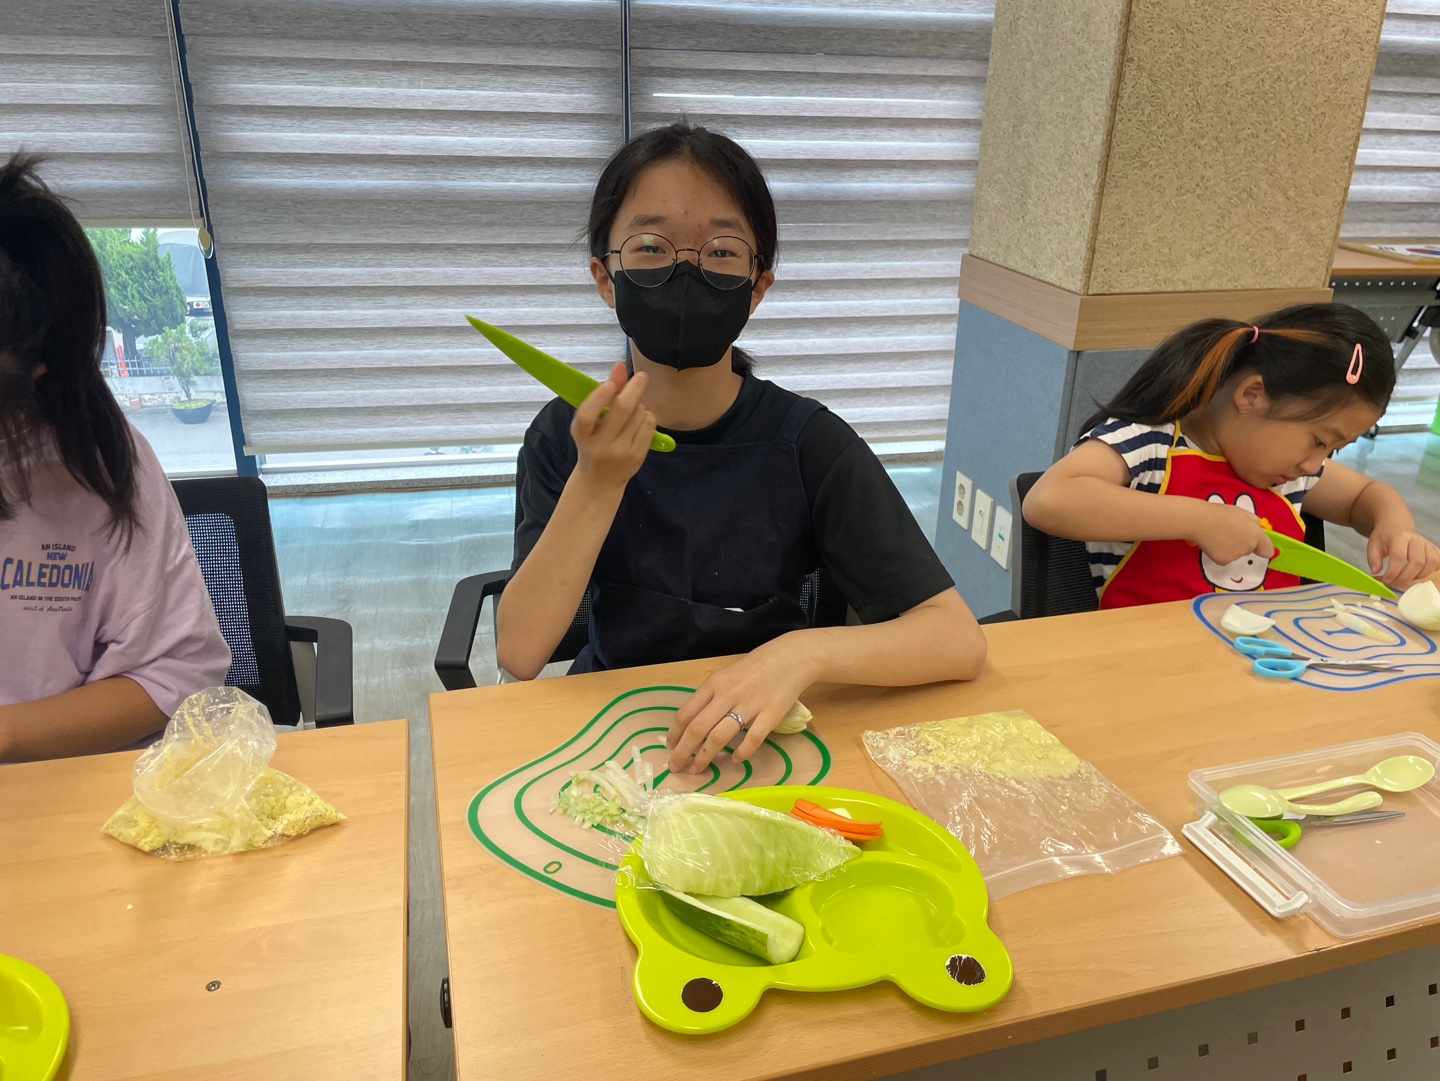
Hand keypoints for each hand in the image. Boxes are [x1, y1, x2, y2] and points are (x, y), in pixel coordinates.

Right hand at [570, 362, 655, 490]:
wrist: (600, 481)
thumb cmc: (593, 444)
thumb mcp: (591, 423)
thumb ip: (604, 394)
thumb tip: (620, 367)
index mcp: (582, 435)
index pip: (587, 415)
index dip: (599, 397)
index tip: (610, 384)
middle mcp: (601, 445)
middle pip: (622, 410)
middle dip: (634, 388)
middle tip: (641, 376)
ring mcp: (621, 452)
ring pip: (639, 413)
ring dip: (638, 406)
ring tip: (630, 413)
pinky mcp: (638, 456)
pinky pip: (649, 424)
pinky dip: (646, 417)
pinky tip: (639, 422)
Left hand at [666, 636, 817, 773]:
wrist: (791, 657)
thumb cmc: (756, 667)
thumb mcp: (726, 675)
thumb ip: (710, 696)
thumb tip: (692, 722)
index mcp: (714, 683)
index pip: (686, 713)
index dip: (675, 734)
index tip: (670, 747)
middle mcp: (728, 694)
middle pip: (697, 728)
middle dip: (683, 752)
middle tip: (677, 767)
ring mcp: (750, 705)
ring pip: (719, 737)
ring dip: (705, 757)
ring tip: (698, 769)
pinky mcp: (770, 715)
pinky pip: (752, 739)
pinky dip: (741, 753)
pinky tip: (735, 760)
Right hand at [1189, 500, 1275, 565]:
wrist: (1200, 521)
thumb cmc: (1220, 513)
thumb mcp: (1241, 512)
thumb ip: (1252, 521)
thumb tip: (1256, 527)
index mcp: (1256, 534)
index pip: (1267, 550)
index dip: (1262, 549)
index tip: (1257, 547)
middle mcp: (1249, 547)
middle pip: (1249, 550)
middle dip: (1241, 544)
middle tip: (1228, 533)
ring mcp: (1236, 555)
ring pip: (1235, 554)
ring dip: (1229, 548)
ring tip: (1217, 536)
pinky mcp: (1223, 561)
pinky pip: (1224, 558)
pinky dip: (1218, 553)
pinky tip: (1211, 543)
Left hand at [1367, 527, 1439, 588]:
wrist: (1396, 525)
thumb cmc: (1384, 537)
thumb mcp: (1373, 544)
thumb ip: (1373, 558)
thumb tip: (1376, 572)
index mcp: (1400, 537)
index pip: (1399, 557)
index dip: (1393, 572)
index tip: (1387, 580)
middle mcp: (1416, 539)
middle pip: (1417, 562)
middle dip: (1406, 577)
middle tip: (1395, 582)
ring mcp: (1427, 544)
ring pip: (1431, 563)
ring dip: (1419, 575)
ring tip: (1406, 578)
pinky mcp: (1433, 548)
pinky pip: (1438, 561)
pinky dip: (1431, 570)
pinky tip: (1419, 573)